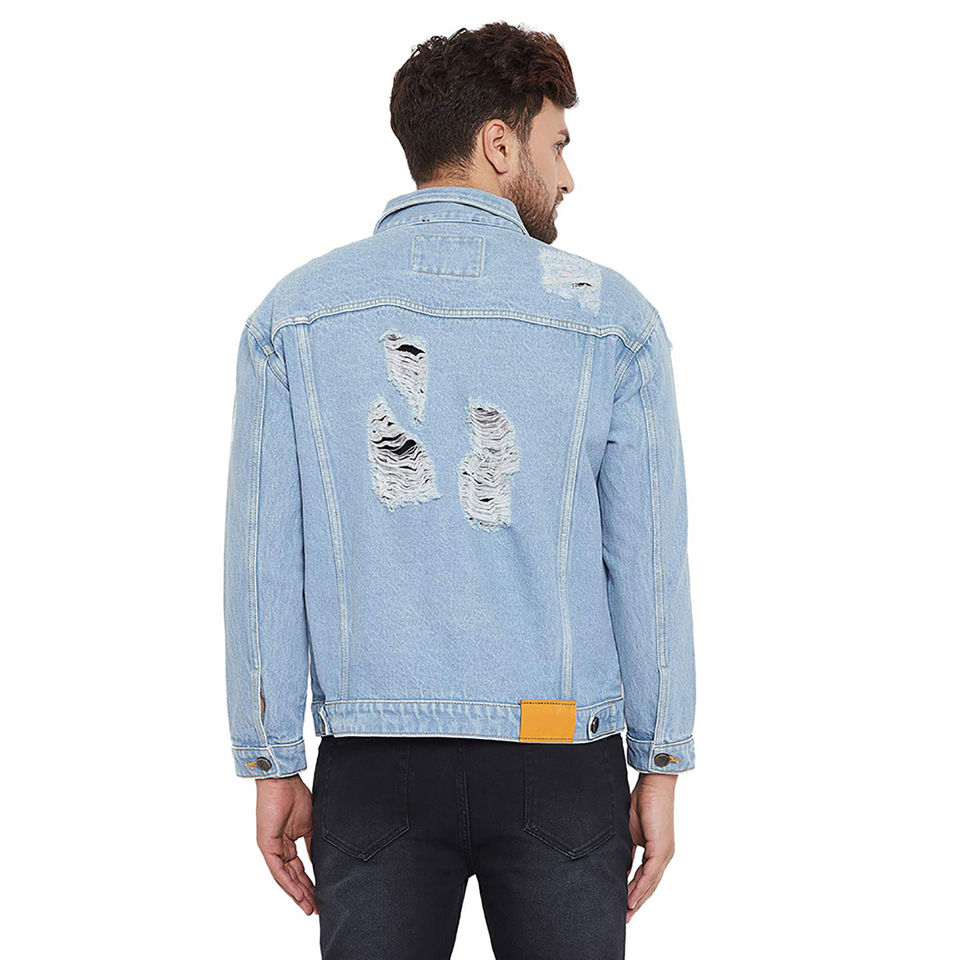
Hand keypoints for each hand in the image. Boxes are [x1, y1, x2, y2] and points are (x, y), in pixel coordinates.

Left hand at [255, 774, 316, 915]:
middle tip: (315, 909)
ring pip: (284, 877)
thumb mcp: (310, 825)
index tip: (321, 896)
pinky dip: (288, 883)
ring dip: (297, 893)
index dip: (310, 884)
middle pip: (292, 877)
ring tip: (309, 907)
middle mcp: (278, 849)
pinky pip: (278, 869)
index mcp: (288, 843)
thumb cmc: (295, 796)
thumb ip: (313, 845)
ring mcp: (271, 849)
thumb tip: (321, 863)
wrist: (283, 782)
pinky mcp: (266, 846)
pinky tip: (298, 893)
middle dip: (304, 894)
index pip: (299, 869)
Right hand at [626, 773, 675, 921]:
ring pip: (651, 883)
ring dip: (638, 899)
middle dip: (637, 902)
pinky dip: (640, 887)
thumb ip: (627, 847)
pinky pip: (650, 874)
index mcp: (657, 851)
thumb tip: (618, 862)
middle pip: (650, 885)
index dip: (635, 892)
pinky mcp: (661, 849)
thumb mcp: (630, 829)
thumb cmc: (643, 801)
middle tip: (625, 918)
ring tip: (626, 913)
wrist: (654, 785)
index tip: (624, 905)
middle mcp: (663, 855)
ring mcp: (664, 853)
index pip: (646, 877)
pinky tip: (631, 898)